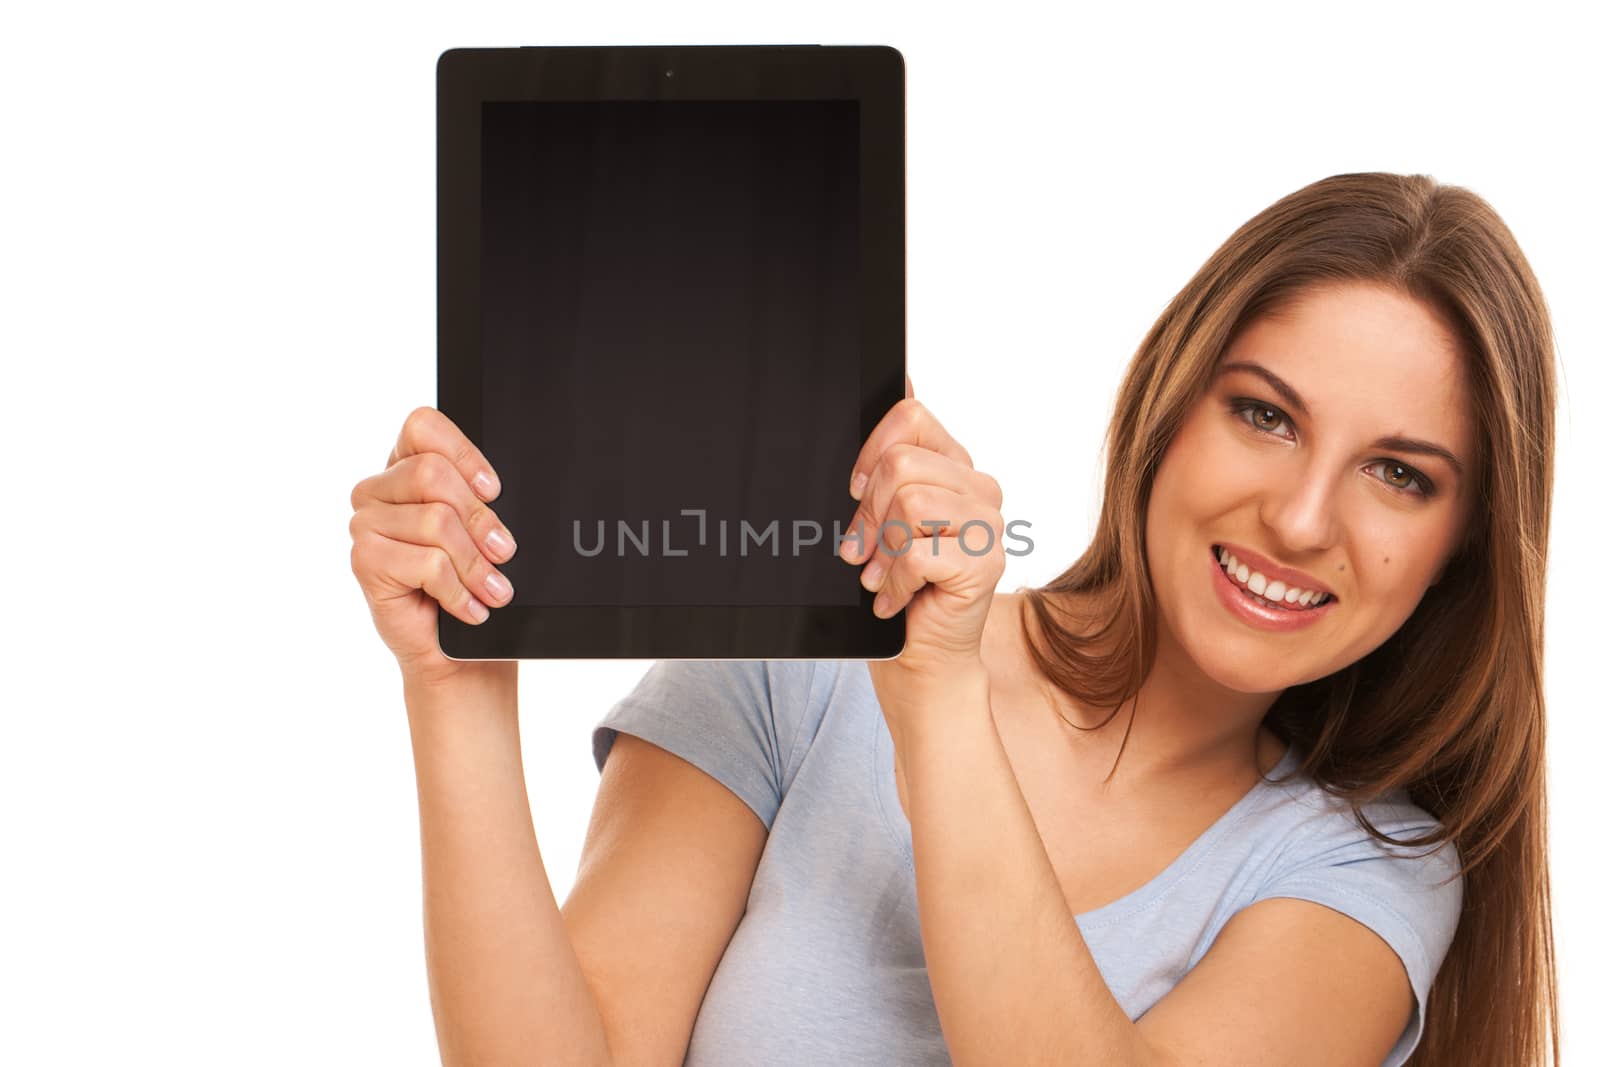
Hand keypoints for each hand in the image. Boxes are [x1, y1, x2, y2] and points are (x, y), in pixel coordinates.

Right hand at [348, 406, 518, 688]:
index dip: (463, 454)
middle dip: (480, 519)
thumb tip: (498, 496)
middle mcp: (378, 491)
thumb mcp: (483, 533)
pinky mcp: (364, 561)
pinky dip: (459, 591)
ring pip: (436, 522)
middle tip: (503, 553)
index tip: (493, 490)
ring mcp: (365, 524)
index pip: (422, 426)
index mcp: (405, 467)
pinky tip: (469, 608)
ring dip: (476, 565)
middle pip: (433, 474)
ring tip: (492, 591)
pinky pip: (428, 563)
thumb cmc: (472, 586)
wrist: (458, 652)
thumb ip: (480, 501)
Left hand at [842, 377, 1005, 717]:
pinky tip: (897, 598)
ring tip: (882, 578)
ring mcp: (989, 524)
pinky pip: (916, 550)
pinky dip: (895, 580)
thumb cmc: (896, 589)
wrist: (920, 661)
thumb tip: (899, 376)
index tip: (855, 493)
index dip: (870, 452)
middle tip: (864, 552)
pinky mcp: (986, 562)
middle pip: (901, 463)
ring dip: (881, 550)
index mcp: (955, 467)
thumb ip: (885, 459)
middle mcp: (980, 488)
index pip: (910, 416)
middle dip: (867, 513)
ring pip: (908, 502)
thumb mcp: (880, 517)